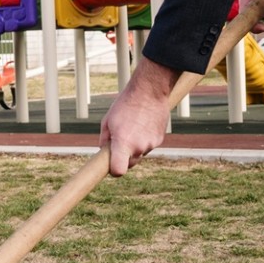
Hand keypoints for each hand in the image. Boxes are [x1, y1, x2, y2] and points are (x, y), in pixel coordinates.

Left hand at [99, 56, 177, 175]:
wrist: (149, 91)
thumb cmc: (124, 105)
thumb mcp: (107, 121)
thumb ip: (104, 141)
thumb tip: (104, 152)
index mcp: (123, 143)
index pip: (119, 171)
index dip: (114, 171)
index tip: (110, 166)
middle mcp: (139, 147)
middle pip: (130, 164)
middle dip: (124, 157)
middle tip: (120, 141)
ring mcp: (151, 144)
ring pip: (139, 153)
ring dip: (135, 146)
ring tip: (133, 126)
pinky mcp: (160, 139)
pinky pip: (149, 145)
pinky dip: (145, 139)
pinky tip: (143, 124)